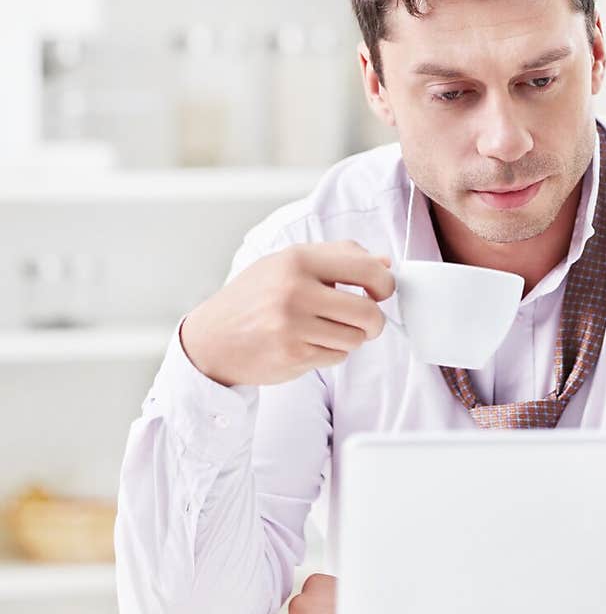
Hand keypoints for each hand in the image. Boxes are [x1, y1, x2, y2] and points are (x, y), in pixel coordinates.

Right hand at [179, 241, 394, 387]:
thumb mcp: (288, 263)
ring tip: (326, 330)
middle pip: (368, 311)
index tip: (382, 291)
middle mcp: (295, 290)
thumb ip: (337, 257)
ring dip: (349, 338)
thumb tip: (384, 263)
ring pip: (355, 338)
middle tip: (366, 321)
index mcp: (297, 260)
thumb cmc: (254, 297)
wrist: (212, 339)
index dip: (385, 283)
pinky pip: (337, 357)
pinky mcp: (293, 355)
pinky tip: (308, 343)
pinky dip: (331, 353)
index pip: (366, 268)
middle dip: (374, 321)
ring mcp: (293, 326)